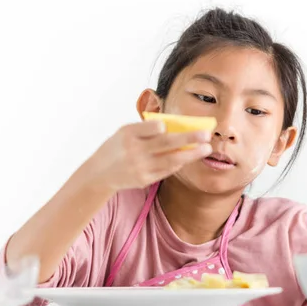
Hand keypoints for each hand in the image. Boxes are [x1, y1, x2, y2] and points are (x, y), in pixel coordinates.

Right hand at [84, 121, 211, 191]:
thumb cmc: (117, 147)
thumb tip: (176, 126)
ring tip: (206, 149)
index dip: (162, 127)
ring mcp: (140, 167)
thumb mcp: (124, 132)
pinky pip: (166, 170)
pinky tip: (189, 157)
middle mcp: (134, 150)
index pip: (151, 128)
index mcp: (128, 134)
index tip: (171, 126)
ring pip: (171, 159)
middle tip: (207, 134)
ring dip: (191, 154)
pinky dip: (178, 163)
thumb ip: (146, 129)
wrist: (99, 174)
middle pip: (166, 143)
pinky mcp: (144, 179)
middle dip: (189, 138)